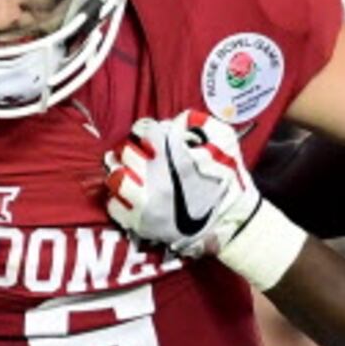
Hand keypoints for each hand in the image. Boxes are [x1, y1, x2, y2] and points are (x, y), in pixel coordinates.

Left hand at [105, 109, 261, 262]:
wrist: (230, 224)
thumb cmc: (227, 184)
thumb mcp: (225, 145)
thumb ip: (202, 125)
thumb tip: (178, 120)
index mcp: (177, 160)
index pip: (147, 131)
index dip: (145, 129)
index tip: (147, 134)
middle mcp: (158, 182)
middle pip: (127, 152)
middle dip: (133, 149)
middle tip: (138, 153)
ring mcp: (147, 205)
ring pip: (115, 178)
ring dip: (119, 170)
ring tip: (127, 170)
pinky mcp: (141, 224)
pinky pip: (114, 205)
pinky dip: (119, 198)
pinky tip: (131, 194)